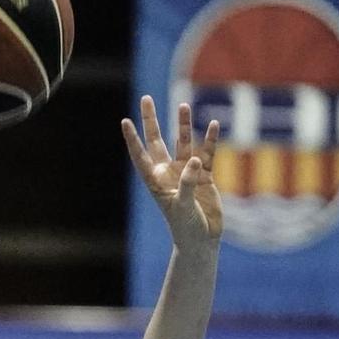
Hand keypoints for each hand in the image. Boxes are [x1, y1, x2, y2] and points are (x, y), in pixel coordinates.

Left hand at [122, 95, 221, 251]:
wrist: (202, 239)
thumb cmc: (185, 226)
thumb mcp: (182, 206)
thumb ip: (186, 183)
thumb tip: (193, 160)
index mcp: (156, 181)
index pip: (140, 155)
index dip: (132, 139)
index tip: (125, 121)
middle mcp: (168, 172)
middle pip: (157, 141)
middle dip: (151, 121)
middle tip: (146, 99)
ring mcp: (186, 172)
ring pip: (183, 142)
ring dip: (183, 125)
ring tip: (183, 105)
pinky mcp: (204, 175)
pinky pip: (207, 153)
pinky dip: (210, 139)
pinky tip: (213, 124)